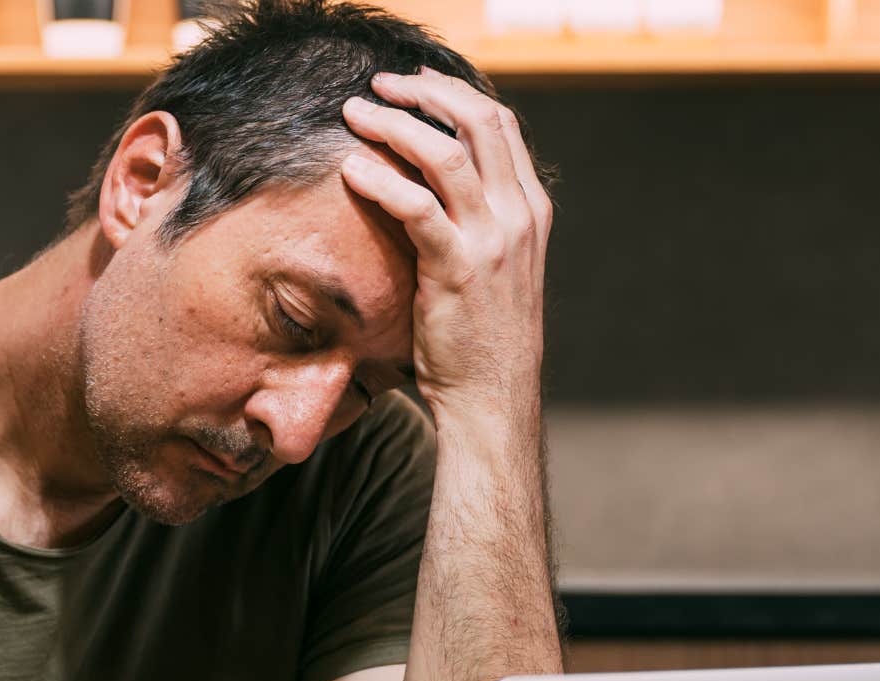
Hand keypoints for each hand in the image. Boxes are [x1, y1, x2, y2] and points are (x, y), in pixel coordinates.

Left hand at [339, 68, 552, 420]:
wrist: (493, 397)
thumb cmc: (481, 336)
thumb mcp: (493, 266)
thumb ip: (477, 221)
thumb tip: (432, 184)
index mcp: (529, 208)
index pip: (499, 124)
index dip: (454, 93)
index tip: (413, 84)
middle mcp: (517, 216)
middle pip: (478, 122)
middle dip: (424, 94)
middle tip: (378, 87)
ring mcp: (492, 242)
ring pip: (445, 155)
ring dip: (395, 126)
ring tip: (355, 115)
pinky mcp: (458, 270)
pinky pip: (417, 208)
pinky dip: (380, 181)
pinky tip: (350, 170)